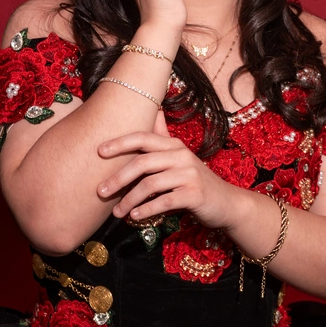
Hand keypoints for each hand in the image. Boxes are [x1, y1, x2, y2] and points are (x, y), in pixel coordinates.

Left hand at [96, 112, 236, 226]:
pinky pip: (164, 201)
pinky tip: (135, 217)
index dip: (120, 143)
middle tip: (100, 192)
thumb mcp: (180, 157)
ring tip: (117, 212)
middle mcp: (181, 156)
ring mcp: (189, 175)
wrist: (226, 203)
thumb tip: (155, 110)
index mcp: (174, 145)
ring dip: (129, 200)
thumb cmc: (195, 181)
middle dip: (118, 178)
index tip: (99, 151)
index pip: (143, 138)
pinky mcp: (195, 195)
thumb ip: (164, 137)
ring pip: (150, 185)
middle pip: (142, 163)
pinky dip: (147, 209)